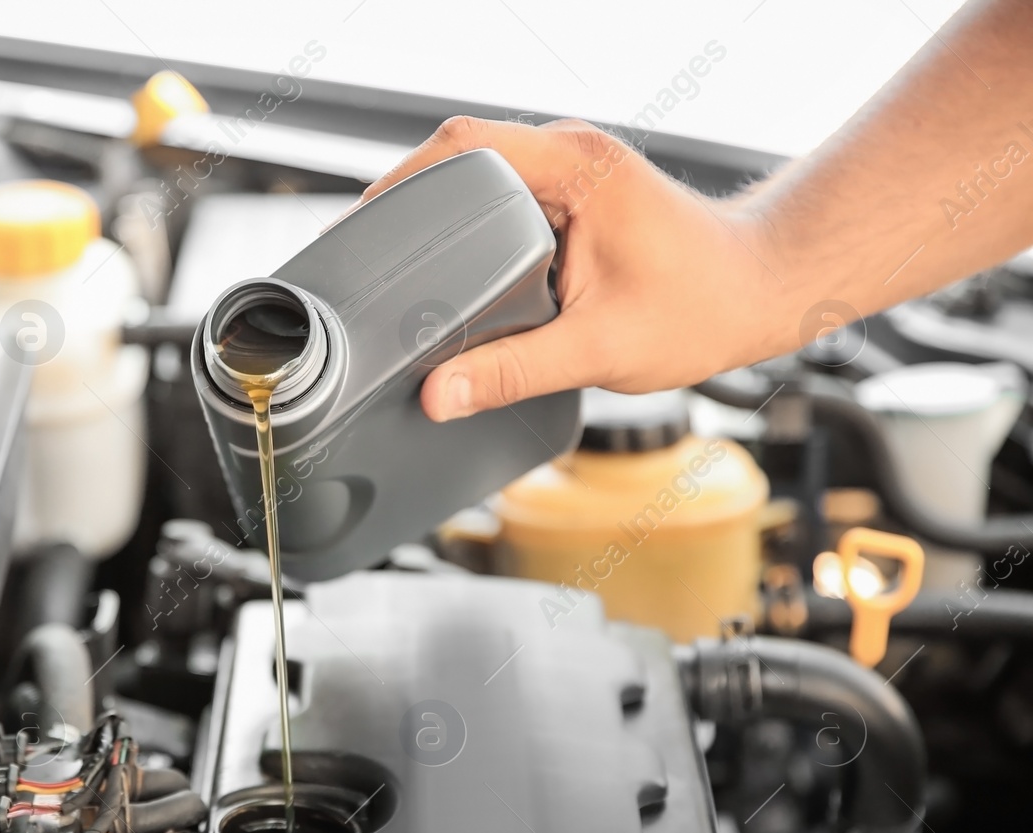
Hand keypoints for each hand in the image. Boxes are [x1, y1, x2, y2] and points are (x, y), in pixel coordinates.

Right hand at [358, 117, 796, 421]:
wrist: (762, 290)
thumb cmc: (704, 307)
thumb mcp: (599, 349)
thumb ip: (511, 372)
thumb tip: (438, 396)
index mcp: (573, 167)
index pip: (460, 145)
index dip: (398, 180)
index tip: (360, 225)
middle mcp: (568, 153)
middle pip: (456, 154)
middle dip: (404, 198)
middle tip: (365, 252)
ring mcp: (569, 171)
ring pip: (476, 173)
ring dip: (436, 212)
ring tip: (396, 261)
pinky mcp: (571, 194)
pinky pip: (500, 195)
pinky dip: (467, 225)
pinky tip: (448, 268)